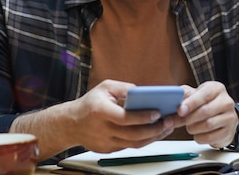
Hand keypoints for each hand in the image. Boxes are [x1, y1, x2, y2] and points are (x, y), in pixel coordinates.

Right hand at [10, 79, 174, 159]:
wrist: (70, 124)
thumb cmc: (90, 102)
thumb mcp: (105, 87)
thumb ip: (124, 88)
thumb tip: (144, 93)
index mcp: (99, 111)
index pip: (125, 118)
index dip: (143, 117)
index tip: (158, 113)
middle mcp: (102, 129)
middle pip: (133, 134)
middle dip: (154, 130)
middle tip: (168, 122)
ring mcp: (104, 142)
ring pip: (133, 144)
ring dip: (152, 137)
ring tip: (165, 128)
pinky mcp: (107, 150)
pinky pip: (129, 147)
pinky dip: (143, 141)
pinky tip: (153, 133)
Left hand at [171, 81, 236, 147]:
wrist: (222, 116)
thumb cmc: (205, 103)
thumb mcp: (195, 94)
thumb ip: (184, 94)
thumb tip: (173, 99)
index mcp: (217, 89)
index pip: (204, 95)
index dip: (191, 103)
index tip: (180, 110)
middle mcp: (226, 102)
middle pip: (205, 111)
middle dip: (187, 118)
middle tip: (175, 121)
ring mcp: (230, 117)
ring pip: (207, 125)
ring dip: (193, 128)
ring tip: (189, 126)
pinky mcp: (228, 132)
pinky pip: (210, 137)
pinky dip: (199, 137)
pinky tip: (197, 133)